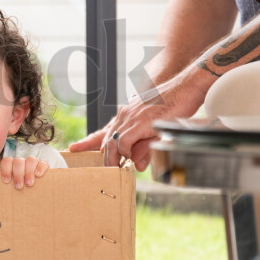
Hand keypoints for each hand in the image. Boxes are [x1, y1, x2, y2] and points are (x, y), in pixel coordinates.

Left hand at [0, 156, 48, 189]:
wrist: (30, 198)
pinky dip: (41, 167)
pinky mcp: (43, 168)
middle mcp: (20, 163)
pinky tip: (39, 176)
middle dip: (18, 173)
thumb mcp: (2, 186)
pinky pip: (43, 163)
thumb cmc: (12, 190)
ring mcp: (32, 164)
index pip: (6, 161)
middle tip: (18, 186)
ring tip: (28, 184)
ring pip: (30, 160)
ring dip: (29, 171)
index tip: (6, 181)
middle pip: (18, 161)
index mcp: (9, 166)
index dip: (6, 170)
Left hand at [69, 68, 213, 169]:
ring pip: (112, 142)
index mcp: (126, 116)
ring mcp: (131, 117)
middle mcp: (125, 115)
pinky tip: (129, 158)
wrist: (185, 88)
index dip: (87, 142)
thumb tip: (138, 166)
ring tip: (113, 169)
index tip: (74, 149)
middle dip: (101, 157)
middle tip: (102, 171)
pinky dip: (125, 152)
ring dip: (112, 158)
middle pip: (104, 139)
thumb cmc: (174, 106)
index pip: (102, 132)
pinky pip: (124, 141)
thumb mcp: (155, 130)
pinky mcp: (140, 122)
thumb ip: (144, 148)